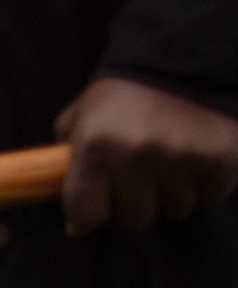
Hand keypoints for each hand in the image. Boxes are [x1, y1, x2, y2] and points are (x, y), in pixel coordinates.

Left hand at [57, 75, 237, 235]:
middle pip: (134, 219)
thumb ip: (68, 166)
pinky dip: (203, 187)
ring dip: (170, 196)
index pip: (86, 213)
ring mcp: (180, 158)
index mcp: (95, 146)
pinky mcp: (219, 159)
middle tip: (138, 181)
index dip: (90, 215)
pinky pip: (209, 198)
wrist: (181, 59)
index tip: (98, 206)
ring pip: (174, 212)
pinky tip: (194, 162)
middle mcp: (137, 155)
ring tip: (167, 166)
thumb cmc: (123, 94)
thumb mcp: (81, 118)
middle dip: (133, 205)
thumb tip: (76, 229)